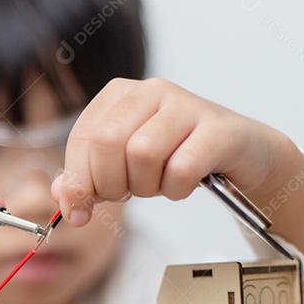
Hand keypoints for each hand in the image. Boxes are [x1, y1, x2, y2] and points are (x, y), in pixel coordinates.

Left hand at [52, 78, 288, 225]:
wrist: (241, 153)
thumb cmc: (175, 156)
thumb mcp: (122, 167)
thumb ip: (86, 179)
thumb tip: (62, 195)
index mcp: (118, 95)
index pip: (82, 140)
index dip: (77, 182)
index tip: (79, 212)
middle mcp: (150, 90)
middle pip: (107, 144)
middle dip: (111, 184)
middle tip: (129, 193)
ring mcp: (186, 104)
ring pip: (142, 155)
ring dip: (147, 186)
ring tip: (159, 183)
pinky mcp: (218, 127)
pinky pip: (181, 168)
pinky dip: (177, 189)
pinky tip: (184, 184)